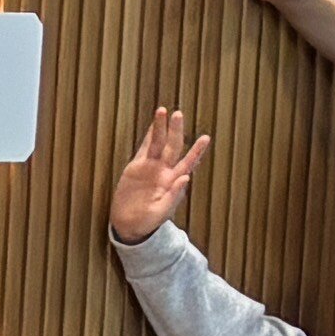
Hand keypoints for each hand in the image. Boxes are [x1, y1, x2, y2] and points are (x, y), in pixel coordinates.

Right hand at [110, 109, 210, 244]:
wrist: (130, 225)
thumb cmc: (148, 221)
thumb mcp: (162, 212)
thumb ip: (174, 195)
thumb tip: (186, 178)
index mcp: (173, 182)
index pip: (188, 162)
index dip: (196, 150)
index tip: (205, 137)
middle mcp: (164, 171)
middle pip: (172, 147)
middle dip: (175, 130)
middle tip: (178, 114)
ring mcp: (150, 168)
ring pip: (157, 144)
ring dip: (160, 128)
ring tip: (162, 111)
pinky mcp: (136, 168)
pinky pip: (143, 149)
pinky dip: (148, 137)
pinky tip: (153, 125)